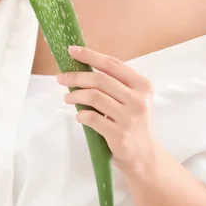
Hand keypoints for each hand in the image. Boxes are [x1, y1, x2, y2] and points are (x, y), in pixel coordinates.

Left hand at [57, 45, 156, 174]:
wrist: (144, 155)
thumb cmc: (133, 123)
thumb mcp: (132, 99)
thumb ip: (114, 84)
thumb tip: (82, 67)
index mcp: (142, 85)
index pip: (112, 64)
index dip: (90, 55)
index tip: (72, 50)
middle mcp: (138, 100)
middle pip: (100, 79)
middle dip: (76, 76)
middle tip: (61, 78)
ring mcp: (129, 118)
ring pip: (93, 97)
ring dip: (75, 95)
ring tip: (68, 98)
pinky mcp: (119, 134)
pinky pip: (92, 118)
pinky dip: (81, 114)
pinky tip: (79, 115)